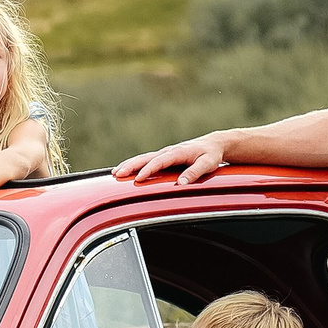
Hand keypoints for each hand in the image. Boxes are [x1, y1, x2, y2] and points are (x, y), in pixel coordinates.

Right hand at [114, 132, 229, 184]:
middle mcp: (168, 151)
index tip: (138, 178)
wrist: (213, 144)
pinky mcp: (164, 157)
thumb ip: (195, 172)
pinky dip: (134, 165)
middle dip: (131, 166)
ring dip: (129, 165)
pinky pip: (146, 160)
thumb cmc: (211, 155)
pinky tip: (125, 171)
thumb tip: (181, 183)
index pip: (159, 161)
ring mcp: (165, 154)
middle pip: (145, 158)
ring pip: (143, 158)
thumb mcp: (208, 164)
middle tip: (117, 174)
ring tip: (115, 173)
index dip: (148, 170)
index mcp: (178, 152)